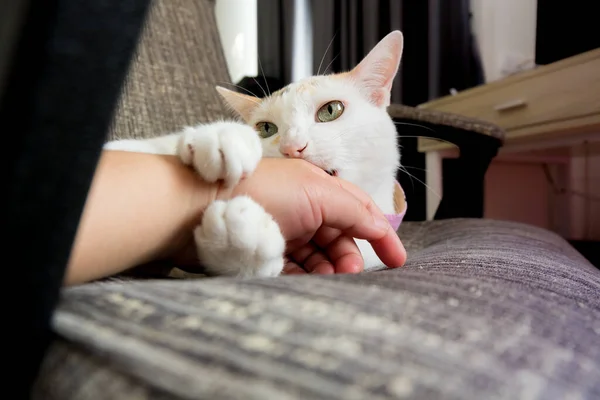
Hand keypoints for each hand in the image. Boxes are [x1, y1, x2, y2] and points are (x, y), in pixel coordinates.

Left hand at [216, 158, 405, 273]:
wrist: (200, 208)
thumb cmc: (260, 192)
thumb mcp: (317, 192)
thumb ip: (353, 209)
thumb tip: (379, 225)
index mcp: (317, 187)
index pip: (358, 209)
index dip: (380, 234)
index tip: (398, 261)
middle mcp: (302, 207)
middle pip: (339, 237)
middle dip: (349, 256)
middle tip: (350, 273)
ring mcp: (284, 229)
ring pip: (318, 256)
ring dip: (328, 269)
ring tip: (328, 280)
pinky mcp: (265, 250)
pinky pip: (294, 268)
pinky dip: (305, 276)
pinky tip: (307, 283)